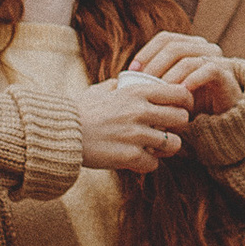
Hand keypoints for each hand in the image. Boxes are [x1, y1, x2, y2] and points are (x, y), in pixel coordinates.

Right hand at [73, 66, 205, 170]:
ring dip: (166, 148)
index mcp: (137, 92)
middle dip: (178, 126)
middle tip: (167, 130)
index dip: (185, 102)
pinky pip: (153, 164)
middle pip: (182, 118)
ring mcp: (136, 135)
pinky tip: (138, 160)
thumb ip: (117, 85)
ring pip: (173, 144)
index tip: (180, 108)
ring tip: (155, 148)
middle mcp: (140, 111)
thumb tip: (123, 81)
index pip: (179, 93)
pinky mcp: (129, 156)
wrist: (60, 133)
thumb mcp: (99, 90)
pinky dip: (148, 164)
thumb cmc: (78, 111)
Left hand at [126, 32, 240, 115]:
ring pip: (188, 58)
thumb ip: (153, 81)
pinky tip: (182, 92)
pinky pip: (208, 69)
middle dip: (155, 65)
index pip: (165, 38)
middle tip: (143, 84)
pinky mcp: (227, 74)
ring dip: (170, 75)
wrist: (225, 122)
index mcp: (190, 46)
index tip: (132, 72)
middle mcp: (204, 48)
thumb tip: (123, 78)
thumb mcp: (169, 92)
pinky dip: (192, 79)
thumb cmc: (193, 106)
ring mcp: (217, 59)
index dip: (146, 52)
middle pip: (174, 45)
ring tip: (159, 92)